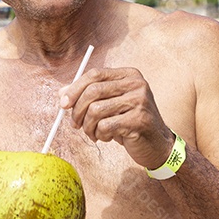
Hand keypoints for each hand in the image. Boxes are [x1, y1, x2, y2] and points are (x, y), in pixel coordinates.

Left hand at [59, 67, 173, 169]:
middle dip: (78, 111)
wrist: (156, 144)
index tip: (63, 104)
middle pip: (93, 91)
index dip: (75, 89)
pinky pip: (105, 126)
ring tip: (94, 133)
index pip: (95, 74)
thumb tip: (61, 94)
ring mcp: (140, 101)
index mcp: (129, 75)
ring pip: (96, 110)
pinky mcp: (139, 120)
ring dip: (89, 127)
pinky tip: (107, 137)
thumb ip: (89, 96)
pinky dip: (100, 135)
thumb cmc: (129, 122)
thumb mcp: (110, 105)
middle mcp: (136, 84)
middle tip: (75, 124)